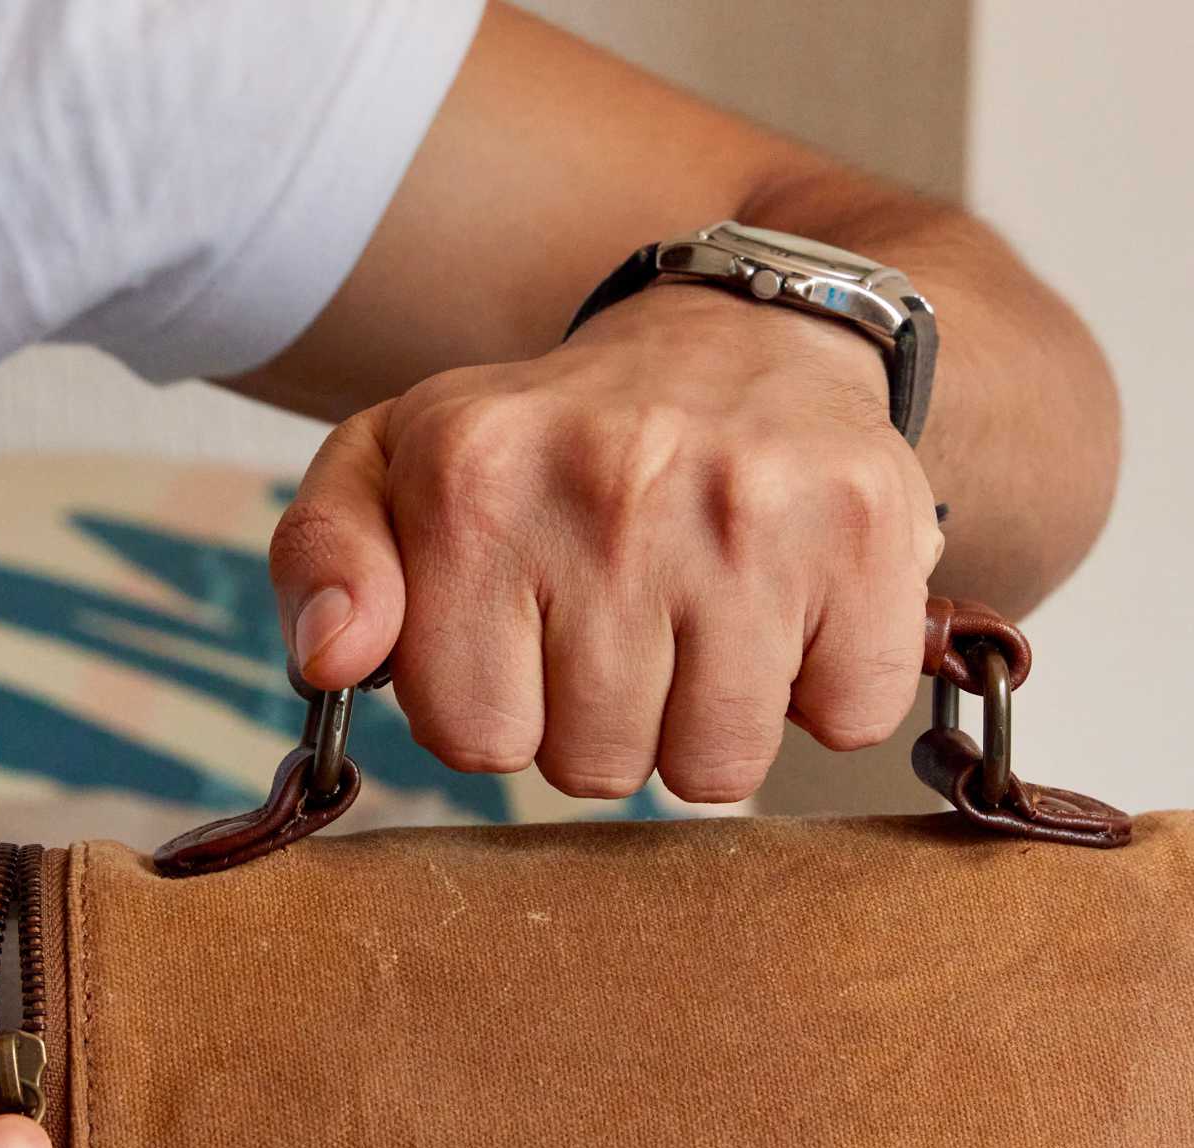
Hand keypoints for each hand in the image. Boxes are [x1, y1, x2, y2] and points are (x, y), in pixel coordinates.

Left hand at [267, 283, 942, 807]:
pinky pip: (842, 721)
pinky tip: (794, 609)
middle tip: (628, 621)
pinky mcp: (868, 530)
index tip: (526, 635)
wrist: (749, 335)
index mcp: (473, 477)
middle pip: (596, 766)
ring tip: (707, 620)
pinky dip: (825, 690)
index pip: (473, 737)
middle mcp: (611, 482)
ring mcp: (749, 508)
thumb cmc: (556, 444)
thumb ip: (326, 559)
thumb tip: (328, 657)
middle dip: (606, 720)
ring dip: (710, 721)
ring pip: (715, 768)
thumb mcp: (399, 470)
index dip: (501, 709)